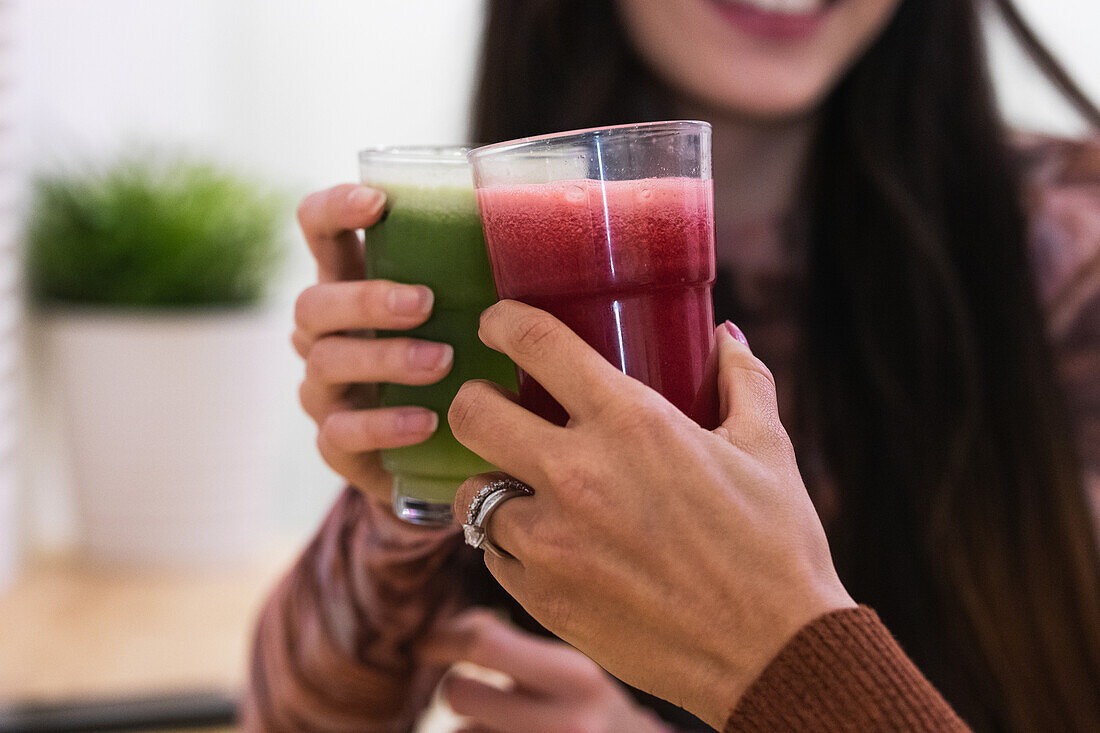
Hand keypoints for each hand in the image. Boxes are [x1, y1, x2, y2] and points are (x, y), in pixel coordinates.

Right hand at [292, 184, 453, 501]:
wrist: (442, 458)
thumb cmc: (460, 364)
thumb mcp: (467, 314)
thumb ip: (480, 277)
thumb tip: (550, 233)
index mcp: (352, 284)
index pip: (319, 229)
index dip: (336, 209)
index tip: (377, 203)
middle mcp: (325, 333)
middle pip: (314, 302)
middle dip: (367, 299)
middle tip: (425, 303)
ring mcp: (324, 389)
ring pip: (326, 363)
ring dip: (385, 358)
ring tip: (441, 362)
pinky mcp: (335, 444)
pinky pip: (339, 432)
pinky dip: (384, 424)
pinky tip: (426, 421)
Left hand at [420, 609, 671, 732]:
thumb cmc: (596, 711)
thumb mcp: (573, 671)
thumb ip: (519, 649)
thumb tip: (450, 633)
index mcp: (577, 676)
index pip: (486, 644)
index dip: (444, 638)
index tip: (428, 641)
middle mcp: (566, 722)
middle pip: (458, 693)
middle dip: (454, 688)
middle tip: (467, 688)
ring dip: (472, 730)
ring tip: (513, 727)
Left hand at [447, 301, 854, 729]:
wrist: (773, 653)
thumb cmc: (775, 546)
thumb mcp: (767, 448)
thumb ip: (742, 381)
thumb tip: (726, 336)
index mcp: (632, 423)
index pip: (534, 342)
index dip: (503, 321)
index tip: (499, 324)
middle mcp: (577, 476)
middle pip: (471, 412)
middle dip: (476, 400)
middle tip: (498, 408)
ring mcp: (552, 542)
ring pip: (471, 490)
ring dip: (492, 481)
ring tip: (525, 487)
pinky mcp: (542, 597)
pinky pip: (492, 554)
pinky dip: (508, 543)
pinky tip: (544, 542)